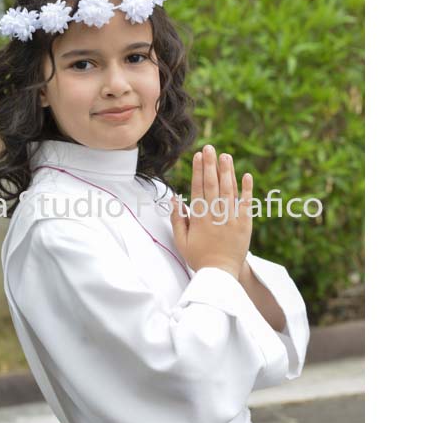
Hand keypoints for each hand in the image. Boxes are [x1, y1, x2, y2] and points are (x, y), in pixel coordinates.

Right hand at [170, 144, 253, 278]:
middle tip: (210, 148)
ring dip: (227, 172)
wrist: (221, 275)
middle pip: (212, 185)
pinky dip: (247, 189)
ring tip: (225, 155)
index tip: (197, 156)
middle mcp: (215, 215)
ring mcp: (231, 219)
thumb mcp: (181, 241)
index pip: (198, 189)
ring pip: (229, 190)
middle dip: (211, 164)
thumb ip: (177, 220)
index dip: (197, 171)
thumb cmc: (199, 258)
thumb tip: (175, 199)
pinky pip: (246, 204)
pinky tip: (247, 175)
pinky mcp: (244, 225)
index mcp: (199, 218)